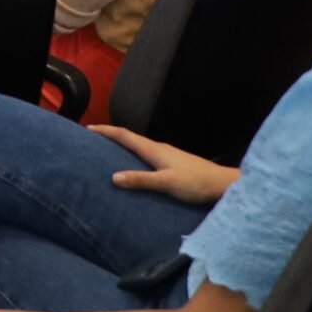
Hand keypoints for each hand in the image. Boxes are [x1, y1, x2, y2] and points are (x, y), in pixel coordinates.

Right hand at [92, 124, 237, 204]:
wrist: (223, 184)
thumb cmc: (196, 183)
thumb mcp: (166, 183)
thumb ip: (141, 180)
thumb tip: (114, 177)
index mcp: (154, 150)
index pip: (124, 135)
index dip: (105, 131)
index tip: (88, 128)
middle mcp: (159, 148)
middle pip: (130, 137)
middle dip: (111, 135)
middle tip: (94, 137)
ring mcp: (168, 154)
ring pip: (139, 145)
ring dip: (123, 144)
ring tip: (109, 150)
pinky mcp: (174, 162)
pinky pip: (147, 153)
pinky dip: (134, 154)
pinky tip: (136, 163)